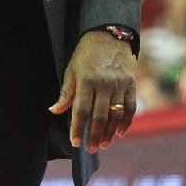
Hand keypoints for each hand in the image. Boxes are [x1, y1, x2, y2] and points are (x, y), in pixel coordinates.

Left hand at [49, 31, 136, 153]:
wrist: (109, 35)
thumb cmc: (86, 54)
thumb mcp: (72, 69)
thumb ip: (66, 93)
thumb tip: (54, 111)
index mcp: (86, 80)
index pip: (81, 110)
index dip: (78, 128)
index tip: (75, 143)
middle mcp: (104, 84)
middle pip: (99, 116)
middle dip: (94, 136)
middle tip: (90, 149)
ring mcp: (119, 85)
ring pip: (115, 115)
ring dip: (109, 133)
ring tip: (103, 144)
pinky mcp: (131, 84)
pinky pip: (130, 108)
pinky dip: (126, 122)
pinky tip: (119, 133)